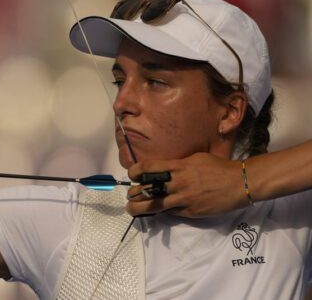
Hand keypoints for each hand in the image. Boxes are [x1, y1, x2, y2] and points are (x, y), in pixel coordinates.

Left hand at [126, 152, 247, 217]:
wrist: (240, 183)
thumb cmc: (218, 167)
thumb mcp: (195, 158)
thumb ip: (178, 164)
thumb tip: (164, 169)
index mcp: (178, 166)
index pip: (148, 168)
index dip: (135, 172)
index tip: (132, 175)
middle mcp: (178, 183)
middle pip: (146, 190)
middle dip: (134, 193)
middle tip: (130, 195)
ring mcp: (184, 199)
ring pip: (154, 206)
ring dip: (140, 208)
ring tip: (133, 208)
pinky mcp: (191, 212)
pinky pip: (172, 212)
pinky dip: (164, 211)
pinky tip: (159, 210)